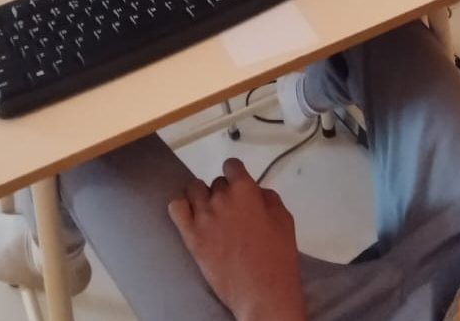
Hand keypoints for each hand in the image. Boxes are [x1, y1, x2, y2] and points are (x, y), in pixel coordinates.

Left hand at [168, 159, 306, 320]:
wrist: (261, 293)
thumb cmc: (278, 257)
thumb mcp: (284, 219)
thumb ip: (268, 198)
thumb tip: (255, 191)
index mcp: (245, 190)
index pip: (231, 165)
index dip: (237, 174)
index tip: (239, 186)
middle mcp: (221, 198)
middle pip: (216, 182)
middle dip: (224, 193)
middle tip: (232, 212)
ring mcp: (203, 216)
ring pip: (194, 189)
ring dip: (203, 197)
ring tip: (211, 214)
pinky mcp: (190, 236)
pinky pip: (176, 208)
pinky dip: (182, 208)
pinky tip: (192, 217)